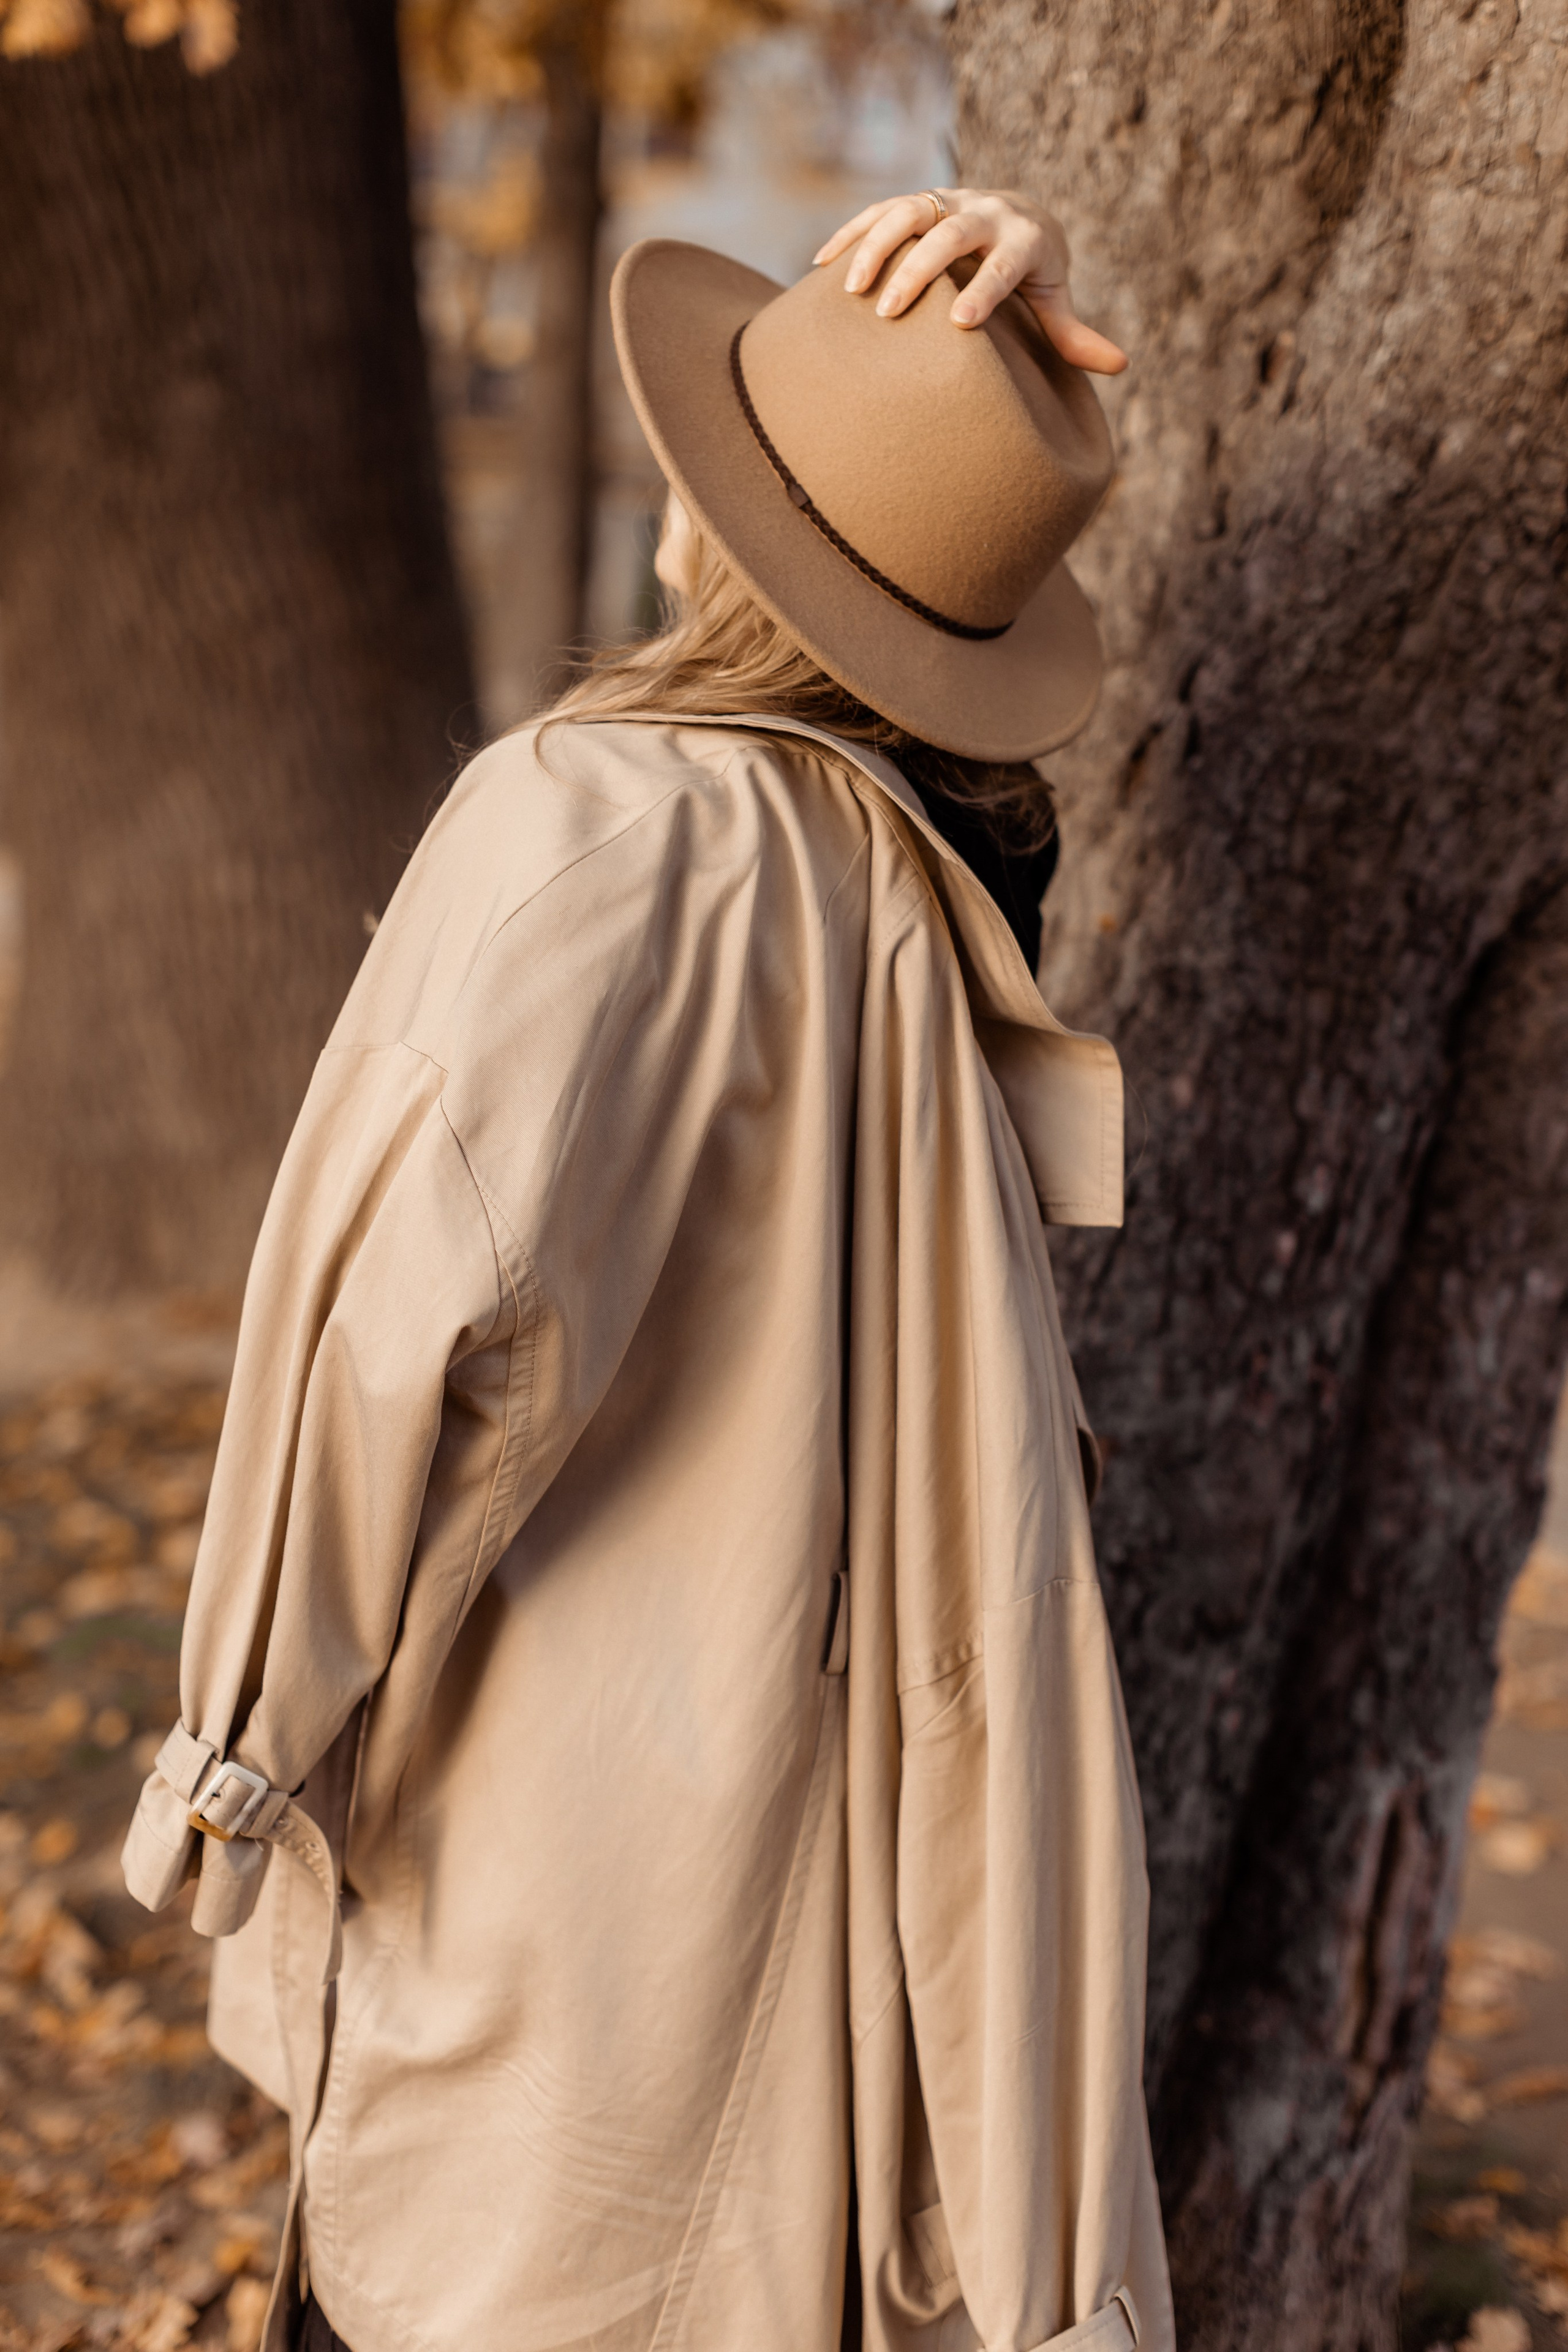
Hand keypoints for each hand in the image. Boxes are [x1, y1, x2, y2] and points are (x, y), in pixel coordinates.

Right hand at [813, 189, 1126, 375]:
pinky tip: (819, 266)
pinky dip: (849, 235)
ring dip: (876, 247)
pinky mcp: (916, 201)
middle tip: (890, 310)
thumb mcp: (1055, 296)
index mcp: (1023, 237)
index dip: (984, 290)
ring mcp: (946, 199)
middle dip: (918, 270)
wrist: (1016, 209)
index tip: (961, 324)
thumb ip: (1075, 333)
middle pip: (950, 234)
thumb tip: (1120, 365)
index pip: (1005, 264)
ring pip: (907, 213)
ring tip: (850, 290)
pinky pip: (877, 211)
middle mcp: (983, 211)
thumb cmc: (1035, 268)